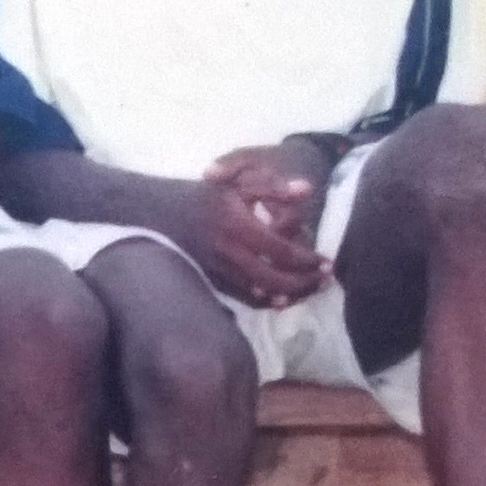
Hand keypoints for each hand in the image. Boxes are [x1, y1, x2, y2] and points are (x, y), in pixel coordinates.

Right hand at [184, 145, 335, 307]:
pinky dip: (266, 302)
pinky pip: (243, 299)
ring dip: (290, 295)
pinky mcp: (211, 281)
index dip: (308, 259)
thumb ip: (273, 187)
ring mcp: (218, 270)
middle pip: (273, 279)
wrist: (159, 213)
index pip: (281, 251)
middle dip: (304, 283)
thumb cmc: (203, 195)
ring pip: (260, 294)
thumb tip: (307, 189)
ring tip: (311, 291)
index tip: (326, 262)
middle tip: (325, 280)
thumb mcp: (236, 183)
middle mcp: (227, 252)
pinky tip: (283, 299)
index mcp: (237, 225)